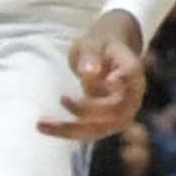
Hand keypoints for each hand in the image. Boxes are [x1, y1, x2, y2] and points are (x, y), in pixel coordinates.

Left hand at [46, 9, 148, 141]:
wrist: (108, 57)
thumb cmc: (100, 47)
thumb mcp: (93, 42)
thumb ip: (91, 54)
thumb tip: (89, 72)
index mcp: (132, 70)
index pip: (130, 76)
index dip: (121, 81)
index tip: (107, 80)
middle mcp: (132, 96)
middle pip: (115, 110)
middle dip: (87, 109)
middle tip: (63, 98)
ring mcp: (122, 114)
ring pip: (100, 128)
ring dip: (70, 129)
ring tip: (43, 123)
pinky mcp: (108, 125)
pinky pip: (89, 132)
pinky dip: (67, 131)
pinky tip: (46, 127)